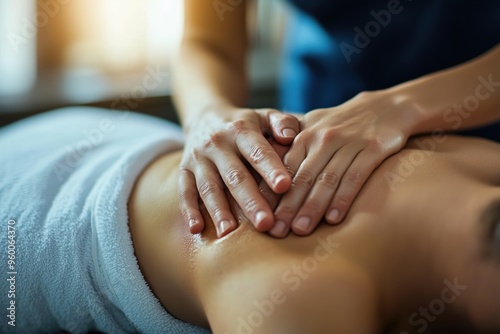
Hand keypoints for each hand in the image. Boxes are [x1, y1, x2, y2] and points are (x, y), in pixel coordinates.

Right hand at [179, 106, 299, 236]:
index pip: (257, 151)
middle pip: (234, 175)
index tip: (285, 187)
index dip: (271, 168)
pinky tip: (197, 229)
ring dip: (219, 210)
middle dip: (250, 200)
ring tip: (229, 232)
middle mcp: (217, 144)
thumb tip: (291, 136)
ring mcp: (198, 158)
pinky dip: (189, 210)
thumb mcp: (265, 116)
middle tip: (265, 224)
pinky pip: (185, 192)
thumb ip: (282, 123)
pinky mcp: (184, 171)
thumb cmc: (246, 123)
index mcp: (241, 130)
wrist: (206, 116)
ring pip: (209, 187)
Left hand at [269, 90, 417, 236]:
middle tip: (277, 232)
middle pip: (303, 177)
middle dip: (288, 206)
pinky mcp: (373, 149)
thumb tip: (265, 178)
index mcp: (305, 135)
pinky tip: (333, 219)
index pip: (284, 168)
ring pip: (327, 179)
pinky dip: (343, 198)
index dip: (272, 193)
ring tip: (300, 230)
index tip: (262, 216)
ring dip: (312, 207)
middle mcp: (323, 138)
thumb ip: (292, 149)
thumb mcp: (314, 128)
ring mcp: (348, 143)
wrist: (387, 107)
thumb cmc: (342, 125)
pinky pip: (355, 177)